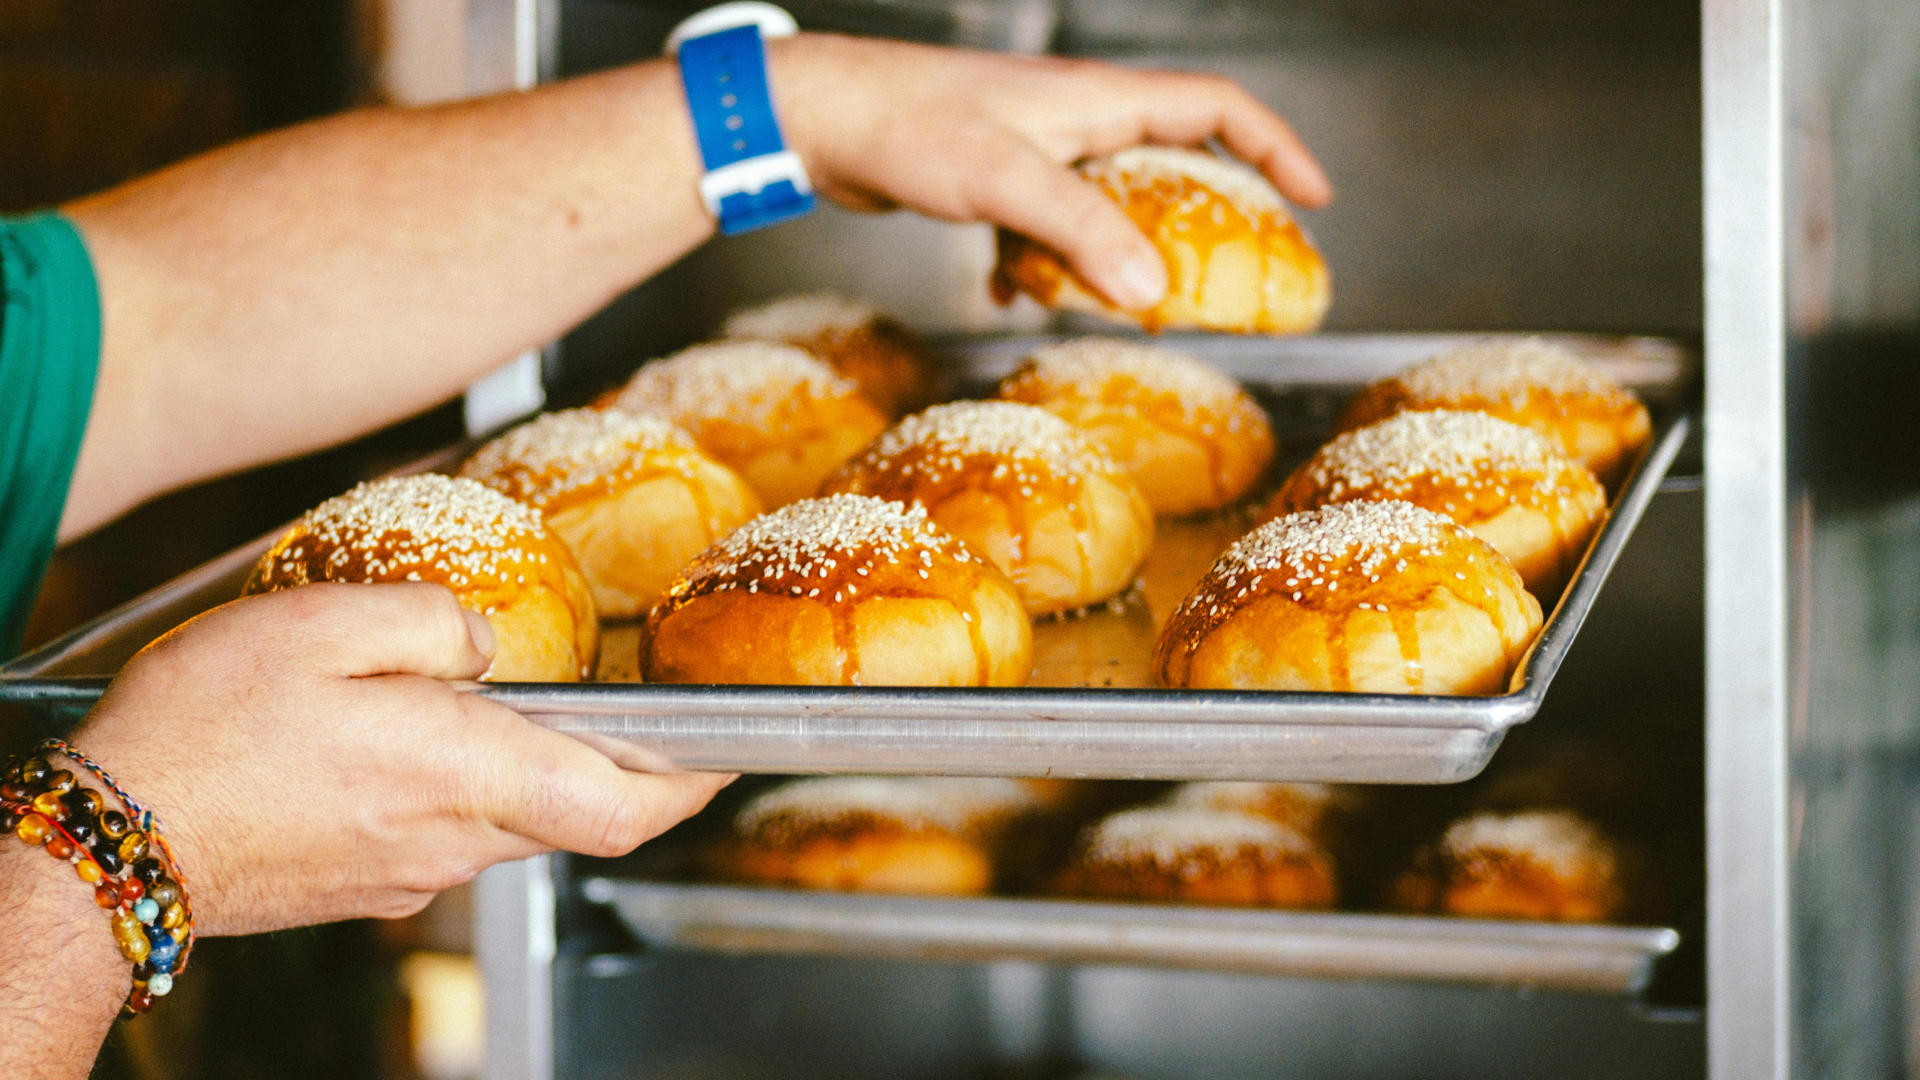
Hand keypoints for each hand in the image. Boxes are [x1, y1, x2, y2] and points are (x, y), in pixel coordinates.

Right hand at [65, 583, 731, 935]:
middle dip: (620, 770)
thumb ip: (429, 622)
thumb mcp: (321, 623)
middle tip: (635, 715)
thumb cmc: (204, 732)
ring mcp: (413, 873)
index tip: (724, 751)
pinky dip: (468, 789)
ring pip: (515, 823)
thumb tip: (480, 642)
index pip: (623, 806)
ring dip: (534, 772)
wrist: (112, 839)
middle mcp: (453, 839)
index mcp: (463, 772)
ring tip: (502, 707)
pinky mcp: (372, 883)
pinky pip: (453, 833)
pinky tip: (419, 743)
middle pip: (579, 816)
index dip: (690, 783)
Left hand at [769, 35, 1332, 310]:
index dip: (1273, 147)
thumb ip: (1083, 232)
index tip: (1313, 197)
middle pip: (1168, 160)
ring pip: (1100, 203)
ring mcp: (1031, 145)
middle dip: (1195, 219)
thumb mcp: (1007, 180)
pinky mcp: (990, 175)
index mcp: (1097, 100)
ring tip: (1099, 294)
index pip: (1216, 108)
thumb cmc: (908, 125)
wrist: (821, 117)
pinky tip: (1011, 291)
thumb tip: (1151, 293)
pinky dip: (1038, 262)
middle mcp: (1073, 116)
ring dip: (1105, 252)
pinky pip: (1041, 226)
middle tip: (1221, 274)